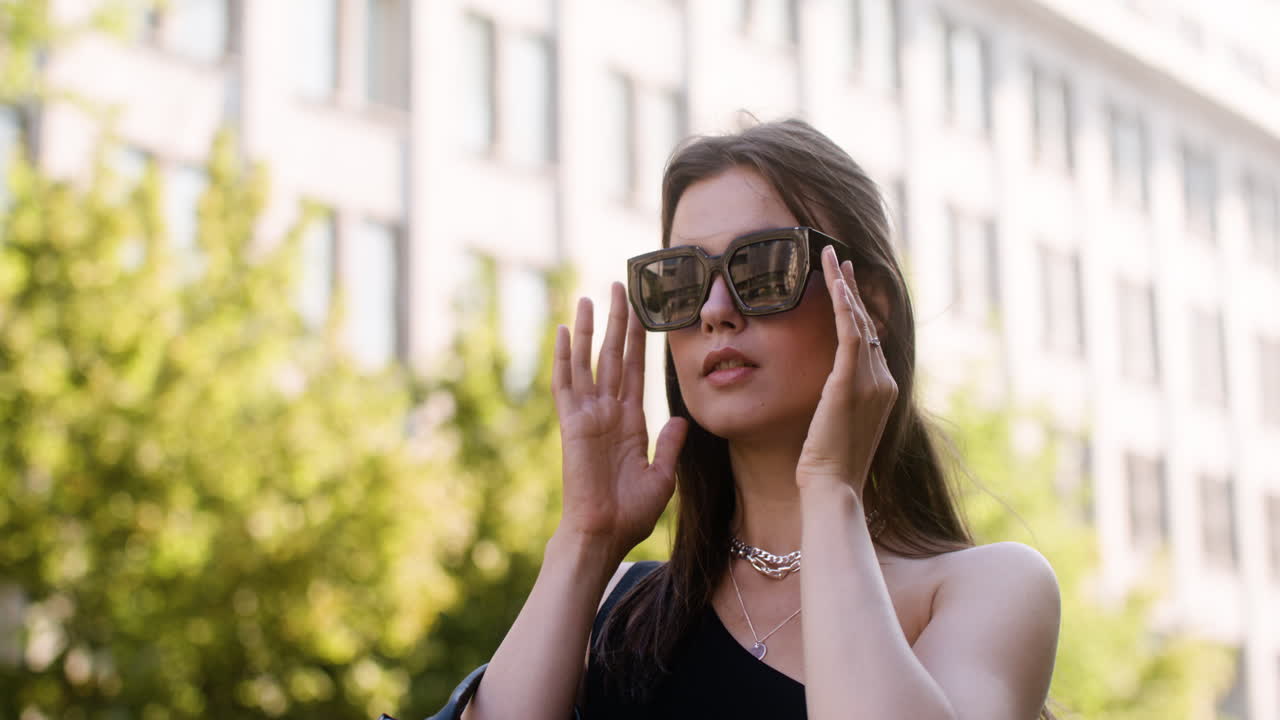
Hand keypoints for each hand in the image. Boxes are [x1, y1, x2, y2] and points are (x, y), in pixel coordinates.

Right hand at [551, 282, 688, 561]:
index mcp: (630, 421)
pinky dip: (565, 356)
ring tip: (592, 295)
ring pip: (589, 361)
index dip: (639, 339)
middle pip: (614, 355)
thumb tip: (681, 417)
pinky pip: (566, 384)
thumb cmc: (630, 514)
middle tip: (620, 286)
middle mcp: (608, 411)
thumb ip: (670, 444)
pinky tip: (565, 329)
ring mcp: (589, 415)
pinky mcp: (573, 424)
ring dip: (590, 328)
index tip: (642, 310)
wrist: (604, 534)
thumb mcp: (661, 476)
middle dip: (618, 321)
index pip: (636, 369)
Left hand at [796, 246, 897, 494]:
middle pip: (866, 323)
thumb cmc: (828, 466)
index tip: (845, 285)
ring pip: (857, 322)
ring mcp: (871, 381)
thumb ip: (839, 401)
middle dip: (851, 289)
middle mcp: (883, 381)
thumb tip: (827, 389)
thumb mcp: (837, 425)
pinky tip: (833, 283)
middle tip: (839, 259)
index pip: (869, 339)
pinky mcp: (851, 383)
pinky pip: (849, 334)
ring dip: (844, 287)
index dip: (855, 309)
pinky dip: (842, 305)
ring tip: (830, 258)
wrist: (833, 487)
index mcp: (883, 390)